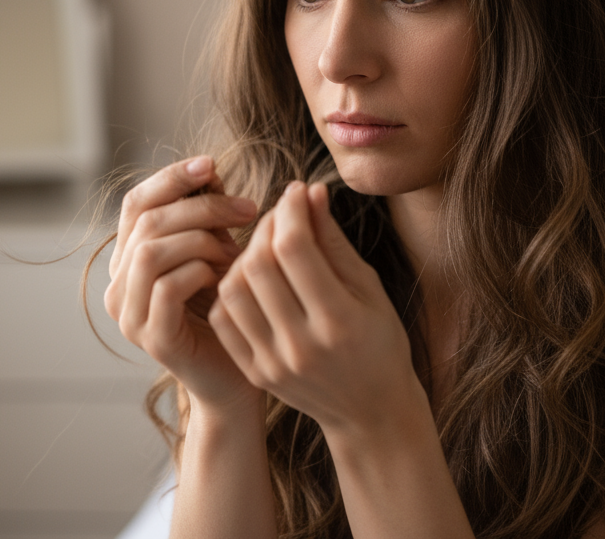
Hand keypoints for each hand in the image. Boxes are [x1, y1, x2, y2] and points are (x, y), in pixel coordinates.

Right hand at [104, 156, 263, 411]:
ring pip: (151, 250)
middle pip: (147, 221)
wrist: (238, 379)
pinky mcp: (151, 338)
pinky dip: (200, 270)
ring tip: (237, 248)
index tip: (213, 165)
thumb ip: (207, 216)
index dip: (172, 178)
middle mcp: (118, 285)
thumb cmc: (230, 310)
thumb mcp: (217, 251)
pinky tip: (227, 274)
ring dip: (201, 239)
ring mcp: (129, 314)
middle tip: (247, 209)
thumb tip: (210, 169)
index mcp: (128, 259)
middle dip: (202, 207)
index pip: (136, 202)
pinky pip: (166, 287)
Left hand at [208, 181, 418, 434]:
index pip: (295, 249)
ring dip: (244, 256)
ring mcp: (273, 362)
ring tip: (267, 247)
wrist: (370, 411)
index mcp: (339, 321)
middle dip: (266, 227)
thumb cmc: (380, 342)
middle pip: (259, 265)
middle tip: (281, 214)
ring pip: (233, 288)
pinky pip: (224, 317)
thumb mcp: (369, 288)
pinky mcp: (255, 372)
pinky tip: (252, 278)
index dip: (290, 210)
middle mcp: (302, 345)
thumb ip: (334, 242)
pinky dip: (230, 288)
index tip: (297, 192)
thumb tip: (311, 192)